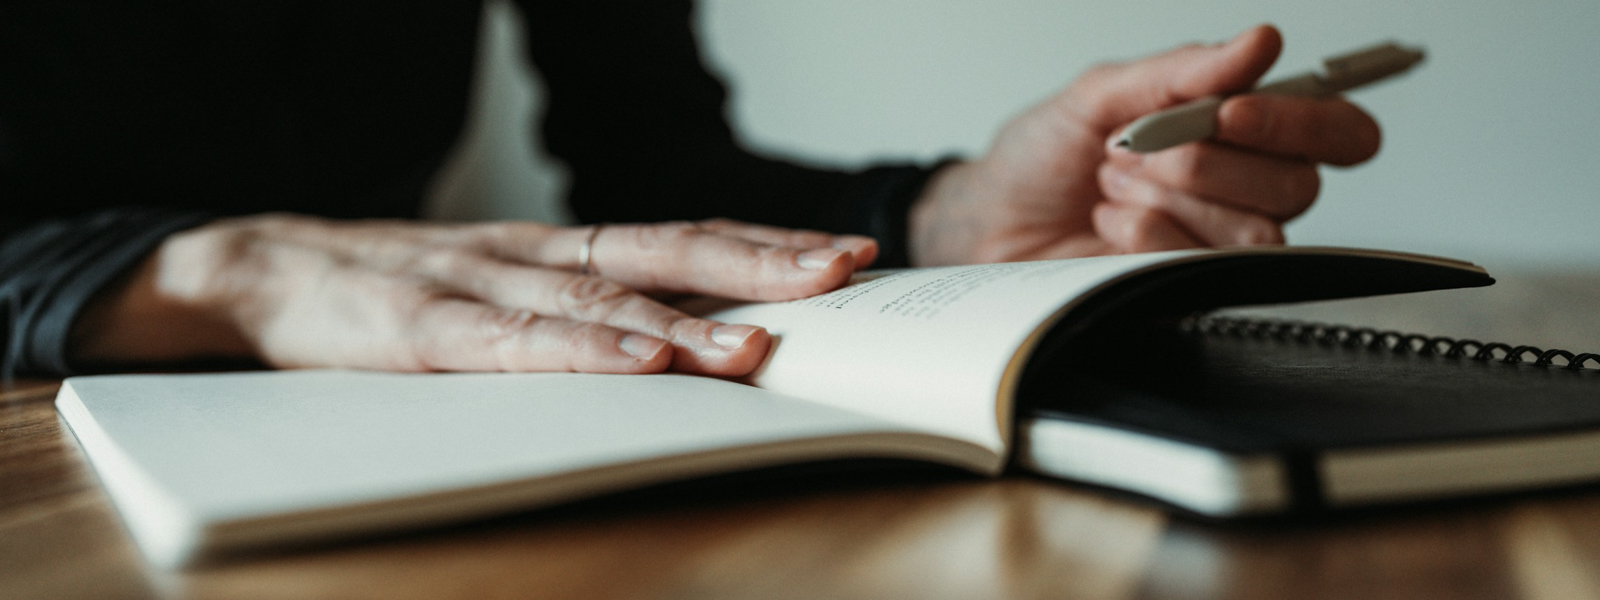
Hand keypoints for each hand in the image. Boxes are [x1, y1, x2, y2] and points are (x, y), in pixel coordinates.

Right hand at [68, 215, 875, 375]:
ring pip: (598, 299)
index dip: (767, 244)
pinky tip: (636, 363)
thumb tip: (690, 341)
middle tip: (842, 270)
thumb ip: (586, 307)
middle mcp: (538, 254)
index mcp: (564, 249)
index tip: (848, 254)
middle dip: (760, 262)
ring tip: (757, 342)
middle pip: (666, 251)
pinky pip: (513, 342)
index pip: (684, 238)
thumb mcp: (509, 289)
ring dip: (683, 321)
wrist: (267, 268)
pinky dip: (581, 352)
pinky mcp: (423, 328)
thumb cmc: (404, 288)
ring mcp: (481, 284)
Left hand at [908, 25, 1381, 264]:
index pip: (1337, 128)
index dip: (1300, 121)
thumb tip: (1258, 42)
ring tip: (1113, 183)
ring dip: (1169, 197)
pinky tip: (1110, 223)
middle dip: (1206, 161)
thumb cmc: (1044, 154)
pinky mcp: (1188, 287)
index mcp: (1243, 129)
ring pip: (1257, 230)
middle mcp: (1246, 188)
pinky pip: (1203, 263)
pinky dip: (1147, 234)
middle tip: (1137, 149)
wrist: (990, 218)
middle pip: (1298, 182)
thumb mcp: (1101, 93)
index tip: (1230, 111)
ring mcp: (1219, 243)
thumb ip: (1183, 71)